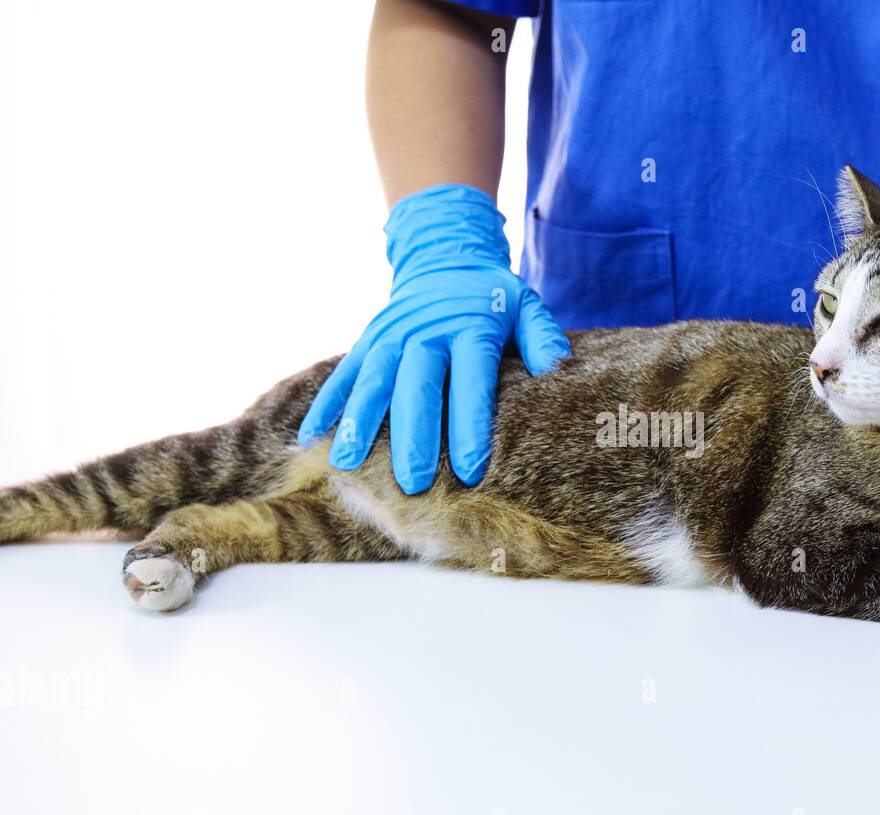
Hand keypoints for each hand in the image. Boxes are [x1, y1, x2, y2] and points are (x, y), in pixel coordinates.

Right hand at [297, 184, 570, 492]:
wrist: (444, 256)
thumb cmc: (492, 298)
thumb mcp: (526, 306)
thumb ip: (543, 336)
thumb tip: (558, 369)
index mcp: (469, 328)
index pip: (471, 381)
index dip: (471, 426)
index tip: (472, 470)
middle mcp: (425, 332)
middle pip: (416, 386)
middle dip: (414, 436)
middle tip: (413, 483)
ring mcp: (390, 335)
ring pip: (372, 381)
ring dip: (358, 424)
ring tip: (347, 465)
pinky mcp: (366, 340)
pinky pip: (342, 374)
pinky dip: (325, 404)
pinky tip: (310, 438)